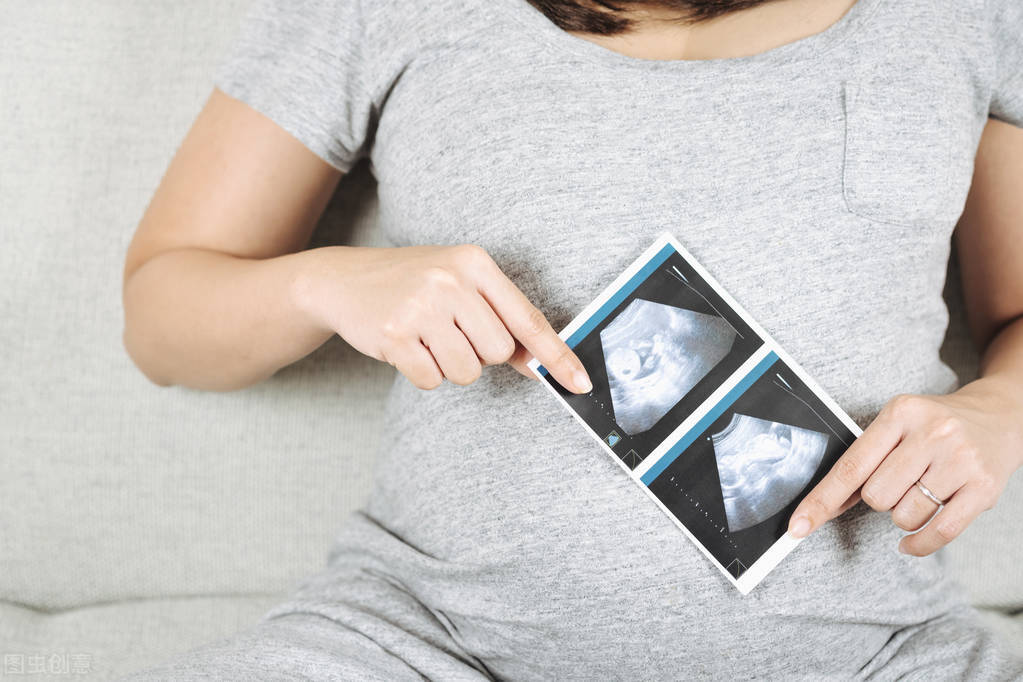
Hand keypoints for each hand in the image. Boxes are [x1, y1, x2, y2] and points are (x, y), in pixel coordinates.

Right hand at [291, 243, 591, 392]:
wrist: (344, 280)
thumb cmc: (413, 284)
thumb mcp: (460, 286)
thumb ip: (501, 320)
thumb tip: (540, 363)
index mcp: (474, 263)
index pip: (527, 318)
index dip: (556, 355)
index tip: (578, 382)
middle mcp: (449, 280)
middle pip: (497, 351)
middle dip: (478, 353)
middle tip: (449, 331)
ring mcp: (420, 306)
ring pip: (466, 371)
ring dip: (449, 365)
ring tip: (426, 337)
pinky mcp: (394, 335)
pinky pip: (431, 380)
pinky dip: (422, 372)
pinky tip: (406, 346)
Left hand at [787, 377, 1022, 554]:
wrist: (1001, 417)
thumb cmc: (936, 426)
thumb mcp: (899, 425)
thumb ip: (865, 460)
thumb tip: (824, 504)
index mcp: (900, 413)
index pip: (850, 466)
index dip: (821, 500)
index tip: (797, 526)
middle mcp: (932, 433)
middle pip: (876, 496)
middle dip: (879, 499)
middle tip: (900, 482)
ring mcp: (960, 460)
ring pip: (904, 516)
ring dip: (903, 516)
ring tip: (921, 492)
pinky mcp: (984, 488)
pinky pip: (939, 533)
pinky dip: (918, 543)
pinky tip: (911, 541)